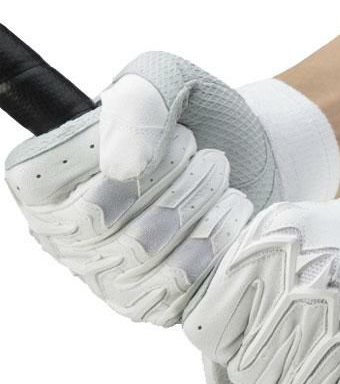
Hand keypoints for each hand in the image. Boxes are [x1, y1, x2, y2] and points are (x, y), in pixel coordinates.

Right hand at [5, 51, 337, 327]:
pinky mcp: (152, 303)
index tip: (167, 134)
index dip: (111, 158)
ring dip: (197, 204)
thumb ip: (135, 106)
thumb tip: (119, 168)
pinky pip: (175, 286)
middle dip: (170, 179)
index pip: (46, 185)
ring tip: (220, 179)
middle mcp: (65, 236)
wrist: (250, 158)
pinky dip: (214, 242)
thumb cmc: (199, 117)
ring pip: (141, 253)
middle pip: (100, 222)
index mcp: (45, 180)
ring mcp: (107, 277)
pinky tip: (231, 213)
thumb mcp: (166, 79)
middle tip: (206, 155)